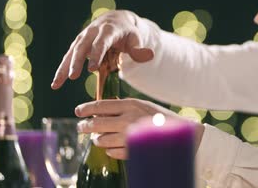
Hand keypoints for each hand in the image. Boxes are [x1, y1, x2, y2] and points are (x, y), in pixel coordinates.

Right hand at [51, 10, 153, 88]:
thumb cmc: (128, 32)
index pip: (101, 43)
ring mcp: (83, 38)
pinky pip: (68, 58)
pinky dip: (61, 70)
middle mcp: (92, 32)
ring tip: (56, 84)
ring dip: (63, 68)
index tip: (92, 69)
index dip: (96, 55)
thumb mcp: (136, 38)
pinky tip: (55, 84)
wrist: (116, 20)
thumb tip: (148, 56)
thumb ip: (139, 49)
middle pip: (82, 47)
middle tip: (72, 77)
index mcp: (108, 30)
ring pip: (71, 53)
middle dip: (76, 62)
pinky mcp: (77, 44)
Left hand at [75, 98, 203, 159]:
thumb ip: (121, 107)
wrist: (179, 133)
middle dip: (84, 126)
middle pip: (96, 124)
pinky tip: (113, 146)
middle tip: (81, 127)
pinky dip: (110, 150)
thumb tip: (98, 111)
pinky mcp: (132, 151)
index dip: (85, 109)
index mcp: (130, 104)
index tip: (77, 111)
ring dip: (98, 139)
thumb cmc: (158, 117)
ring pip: (101, 140)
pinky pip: (111, 152)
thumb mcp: (140, 105)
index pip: (100, 106)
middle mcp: (128, 119)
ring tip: (100, 138)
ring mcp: (130, 136)